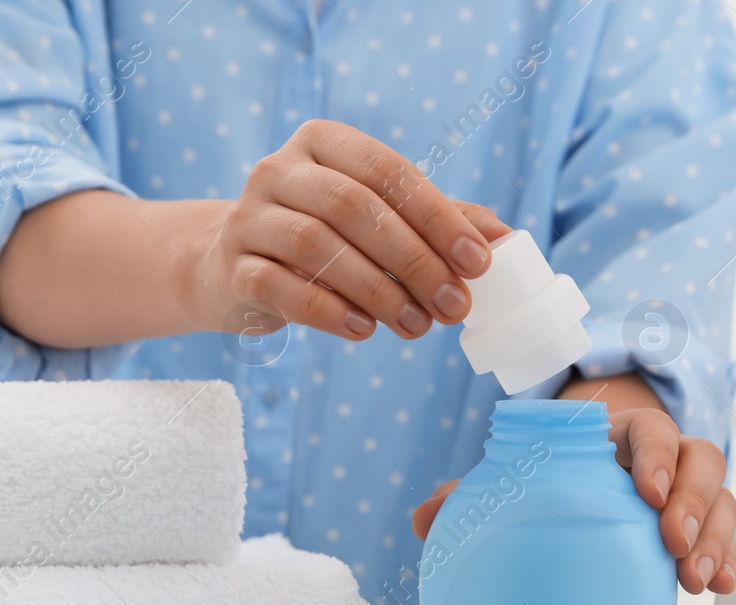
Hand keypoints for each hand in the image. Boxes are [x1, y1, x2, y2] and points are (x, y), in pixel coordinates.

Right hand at [197, 119, 510, 341]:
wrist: (230, 265)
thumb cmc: (323, 237)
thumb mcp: (378, 219)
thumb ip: (436, 222)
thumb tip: (504, 238)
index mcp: (323, 143)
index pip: (388, 172)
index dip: (437, 217)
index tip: (478, 262)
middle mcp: (279, 169)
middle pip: (353, 208)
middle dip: (413, 260)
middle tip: (454, 306)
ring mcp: (248, 217)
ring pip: (316, 247)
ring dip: (377, 292)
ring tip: (417, 327)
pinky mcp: (232, 267)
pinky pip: (281, 286)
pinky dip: (328, 310)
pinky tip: (363, 330)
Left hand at [413, 406, 735, 595]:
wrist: (578, 486)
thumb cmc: (545, 480)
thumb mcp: (518, 480)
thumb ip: (475, 495)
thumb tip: (424, 521)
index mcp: (619, 432)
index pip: (652, 429)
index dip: (657, 456)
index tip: (646, 492)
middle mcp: (662, 456)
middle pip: (700, 460)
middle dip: (693, 503)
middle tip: (673, 546)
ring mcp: (684, 492)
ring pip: (720, 498)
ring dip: (714, 537)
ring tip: (696, 581)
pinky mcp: (697, 527)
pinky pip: (725, 535)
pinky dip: (727, 556)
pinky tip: (720, 587)